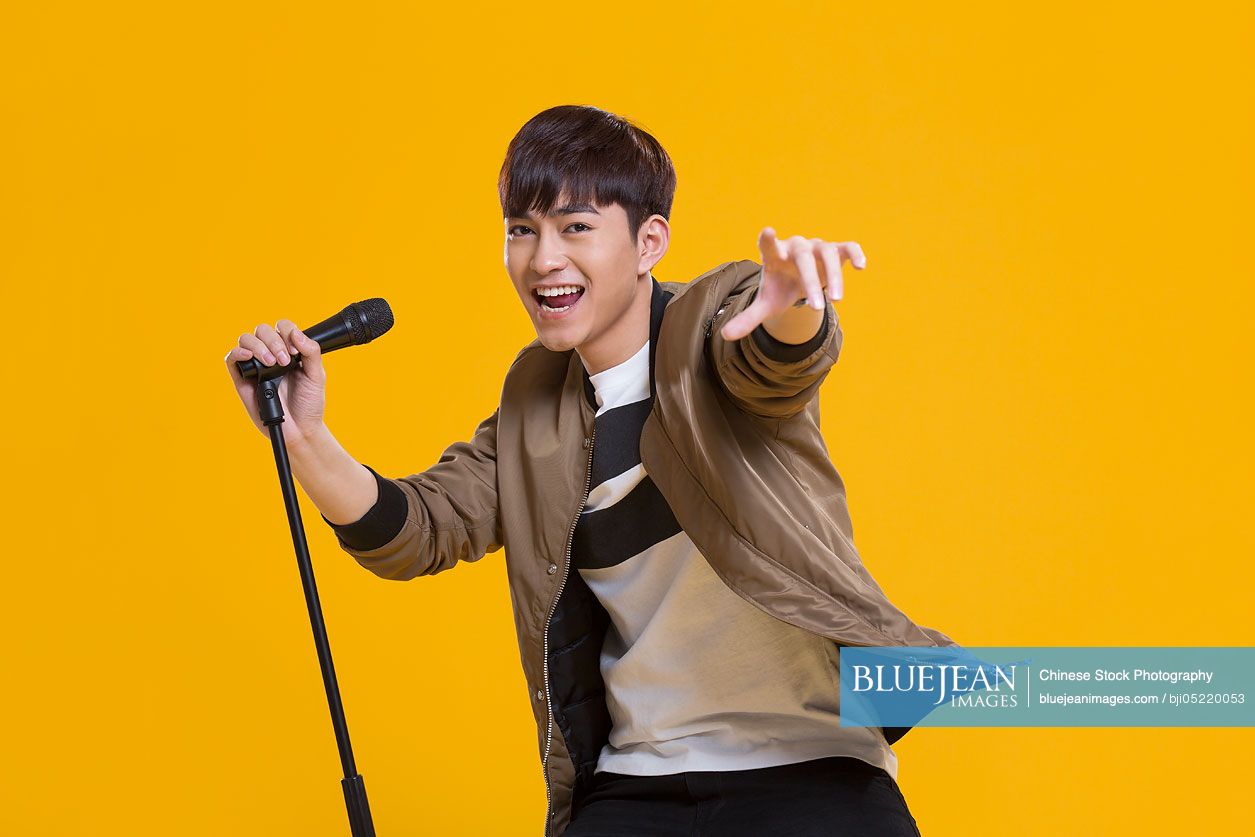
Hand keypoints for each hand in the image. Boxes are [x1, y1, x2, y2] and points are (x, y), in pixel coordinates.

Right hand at [223, 319, 326, 443]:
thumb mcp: (316, 375)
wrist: (300, 429)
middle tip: (284, 361)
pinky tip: (248, 356)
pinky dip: (237, 352)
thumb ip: (311, 352)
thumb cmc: (309, 403)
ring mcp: (255, 366)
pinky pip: (231, 359)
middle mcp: (270, 354)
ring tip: (271, 363)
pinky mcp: (242, 379)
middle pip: (262, 331)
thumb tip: (296, 333)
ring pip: (246, 340)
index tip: (295, 351)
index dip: (287, 332)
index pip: (283, 328)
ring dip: (258, 346)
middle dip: (274, 341)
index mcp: (289, 350)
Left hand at [721, 228, 866, 341]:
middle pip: (803, 258)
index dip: (769, 241)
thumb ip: (748, 318)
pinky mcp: (836, 251)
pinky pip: (848, 247)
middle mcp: (796, 248)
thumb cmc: (780, 288)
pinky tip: (861, 267)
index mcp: (775, 257)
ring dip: (834, 276)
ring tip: (836, 300)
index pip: (769, 246)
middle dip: (810, 282)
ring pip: (827, 254)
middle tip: (817, 308)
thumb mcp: (766, 304)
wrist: (798, 280)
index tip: (768, 232)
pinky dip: (855, 253)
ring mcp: (817, 247)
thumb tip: (724, 335)